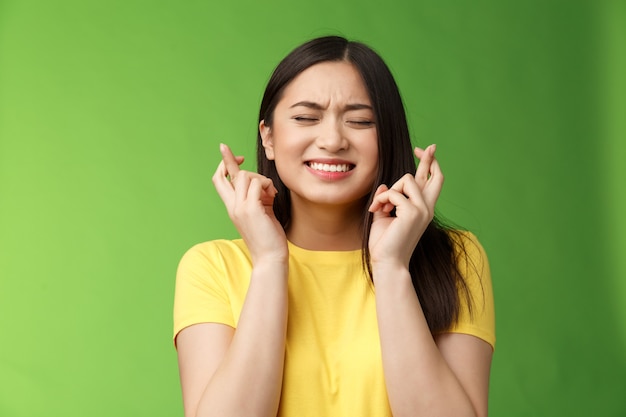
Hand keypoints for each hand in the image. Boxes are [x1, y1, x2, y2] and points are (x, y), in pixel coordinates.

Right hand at [212, 143, 287, 263]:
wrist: (270, 257)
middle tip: (243, 158)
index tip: (236, 157)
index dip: (224, 164)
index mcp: (232, 207)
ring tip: (270, 193)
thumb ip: (256, 196)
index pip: (219, 180)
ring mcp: (240, 208)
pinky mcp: (251, 209)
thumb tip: (260, 183)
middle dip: (232, 160)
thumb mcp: (260, 211)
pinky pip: (256, 184)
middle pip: (226, 174)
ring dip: (260, 178)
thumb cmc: (268, 236)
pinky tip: (273, 197)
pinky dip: (267, 185)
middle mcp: (232, 206)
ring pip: (244, 176)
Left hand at [368, 144, 443, 268]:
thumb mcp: (384, 214)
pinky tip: (376, 211)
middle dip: (430, 159)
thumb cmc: (385, 242)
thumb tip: (385, 186)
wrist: (387, 262)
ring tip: (380, 207)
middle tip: (428, 147)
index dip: (430, 164)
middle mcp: (427, 208)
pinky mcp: (413, 212)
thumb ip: (387, 198)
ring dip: (389, 190)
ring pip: (407, 179)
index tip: (425, 151)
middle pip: (435, 176)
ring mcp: (422, 209)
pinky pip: (394, 192)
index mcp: (422, 208)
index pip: (431, 182)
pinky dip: (381, 199)